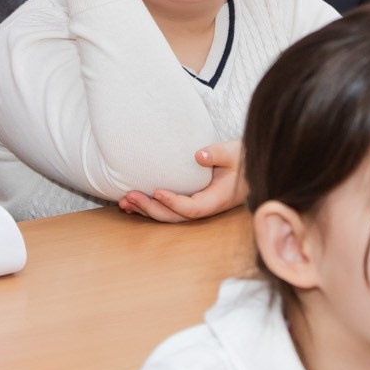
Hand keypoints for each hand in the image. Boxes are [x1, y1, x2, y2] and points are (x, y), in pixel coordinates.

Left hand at [120, 141, 243, 221]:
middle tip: (129, 196)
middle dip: (150, 208)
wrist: (246, 169)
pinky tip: (129, 203)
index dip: (173, 202)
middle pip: (174, 216)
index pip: (193, 208)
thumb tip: (198, 155)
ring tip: (123, 201)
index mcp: (216, 200)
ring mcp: (194, 207)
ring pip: (167, 215)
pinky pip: (166, 209)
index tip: (156, 190)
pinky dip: (148, 207)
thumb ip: (218, 153)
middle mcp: (203, 208)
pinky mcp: (187, 201)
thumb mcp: (234, 153)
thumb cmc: (241, 160)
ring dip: (144, 210)